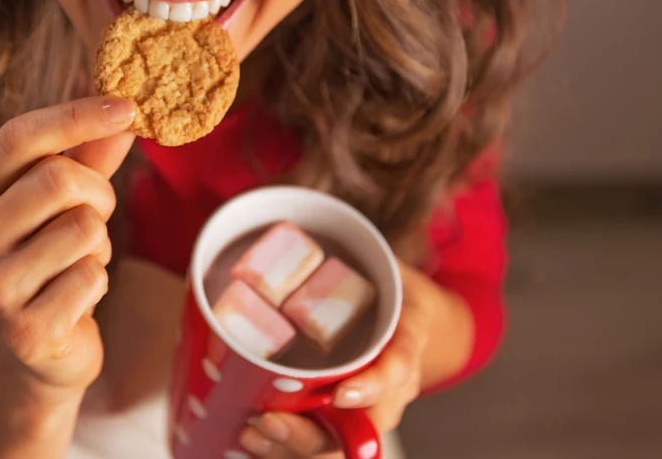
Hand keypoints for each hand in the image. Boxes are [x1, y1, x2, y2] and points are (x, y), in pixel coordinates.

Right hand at [0, 96, 136, 398]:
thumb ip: (85, 157)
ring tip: (75, 263)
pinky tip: (74, 299)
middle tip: (94, 217)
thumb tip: (125, 116)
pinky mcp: (24, 331)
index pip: (18, 138)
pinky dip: (98, 282)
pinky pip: (93, 276)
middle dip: (97, 193)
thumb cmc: (42, 259)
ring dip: (99, 244)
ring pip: (83, 227)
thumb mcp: (56, 203)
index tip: (127, 107)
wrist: (27, 353)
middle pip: (58, 179)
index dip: (76, 116)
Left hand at [238, 260, 434, 457]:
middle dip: (310, 434)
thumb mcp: (390, 268)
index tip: (340, 394)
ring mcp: (365, 410)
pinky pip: (317, 444)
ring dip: (290, 446)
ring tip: (250, 433)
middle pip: (358, 428)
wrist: (411, 319)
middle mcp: (389, 390)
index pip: (397, 371)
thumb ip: (361, 255)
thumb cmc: (393, 291)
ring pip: (334, 445)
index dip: (372, 388)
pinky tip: (251, 441)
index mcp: (405, 347)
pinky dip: (282, 449)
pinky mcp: (339, 418)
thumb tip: (306, 225)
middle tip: (268, 420)